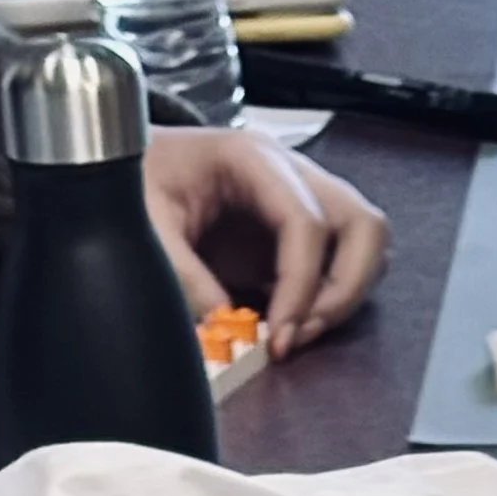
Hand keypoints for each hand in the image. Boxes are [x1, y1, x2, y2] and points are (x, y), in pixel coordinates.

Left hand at [143, 126, 390, 357]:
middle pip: (364, 226)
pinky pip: (345, 267)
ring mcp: (304, 202)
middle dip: (344, 291)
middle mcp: (292, 175)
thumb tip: (227, 328)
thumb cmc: (141, 177)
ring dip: (345, 297)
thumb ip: (182, 275)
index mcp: (252, 158)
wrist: (129, 163)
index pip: (307, 221)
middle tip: (301, 334)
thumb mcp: (145, 222)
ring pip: (367, 246)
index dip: (301, 287)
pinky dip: (330, 301)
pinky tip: (289, 322)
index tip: (279, 337)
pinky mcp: (302, 236)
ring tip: (297, 331)